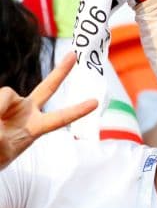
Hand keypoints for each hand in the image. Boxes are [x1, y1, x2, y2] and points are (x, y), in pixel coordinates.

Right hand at [0, 54, 97, 170]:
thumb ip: (2, 137)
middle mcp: (26, 112)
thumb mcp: (2, 152)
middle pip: (47, 88)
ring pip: (6, 93)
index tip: (96, 102)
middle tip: (73, 55)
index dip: (77, 111)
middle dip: (60, 72)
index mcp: (34, 128)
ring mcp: (11, 105)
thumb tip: (0, 114)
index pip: (59, 118)